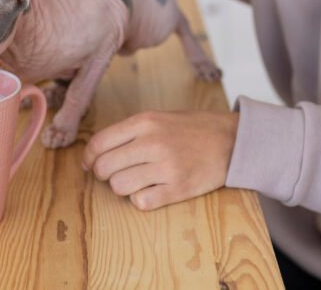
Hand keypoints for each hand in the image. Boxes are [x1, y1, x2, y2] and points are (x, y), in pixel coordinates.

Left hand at [82, 110, 238, 210]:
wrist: (230, 140)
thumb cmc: (191, 129)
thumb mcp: (158, 118)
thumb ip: (129, 132)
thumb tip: (94, 152)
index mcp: (145, 122)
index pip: (99, 143)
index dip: (89, 157)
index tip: (91, 163)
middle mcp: (152, 143)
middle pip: (105, 167)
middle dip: (104, 174)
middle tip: (115, 173)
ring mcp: (166, 167)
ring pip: (119, 186)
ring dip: (123, 187)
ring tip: (136, 180)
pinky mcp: (178, 188)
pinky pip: (141, 202)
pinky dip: (141, 199)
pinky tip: (151, 190)